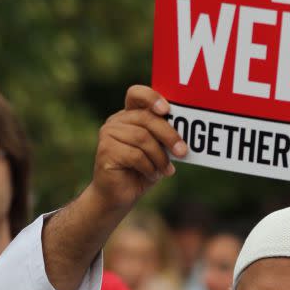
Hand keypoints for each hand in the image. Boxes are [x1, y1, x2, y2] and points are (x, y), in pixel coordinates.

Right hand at [87, 86, 187, 216]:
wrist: (118, 196)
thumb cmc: (142, 170)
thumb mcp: (157, 150)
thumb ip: (164, 137)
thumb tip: (184, 133)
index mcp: (129, 115)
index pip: (136, 94)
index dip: (151, 97)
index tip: (167, 109)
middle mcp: (116, 121)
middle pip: (146, 118)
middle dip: (169, 135)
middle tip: (182, 151)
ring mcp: (108, 134)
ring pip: (142, 138)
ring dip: (159, 157)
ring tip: (166, 170)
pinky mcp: (105, 151)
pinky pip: (135, 155)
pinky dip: (149, 167)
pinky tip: (152, 174)